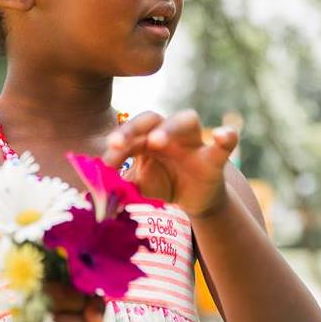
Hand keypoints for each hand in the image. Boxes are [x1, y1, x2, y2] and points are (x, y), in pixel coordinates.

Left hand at [102, 109, 238, 217]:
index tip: (104, 162)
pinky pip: (225, 143)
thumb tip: (93, 194)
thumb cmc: (160, 186)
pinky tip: (224, 135)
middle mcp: (168, 133)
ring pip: (186, 120)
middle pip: (152, 118)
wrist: (192, 203)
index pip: (129, 133)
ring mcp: (193, 143)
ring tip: (156, 141)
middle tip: (117, 143)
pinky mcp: (214, 158)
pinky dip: (227, 136)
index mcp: (145, 139)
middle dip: (134, 128)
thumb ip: (119, 187)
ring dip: (170, 128)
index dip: (116, 144)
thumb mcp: (137, 188)